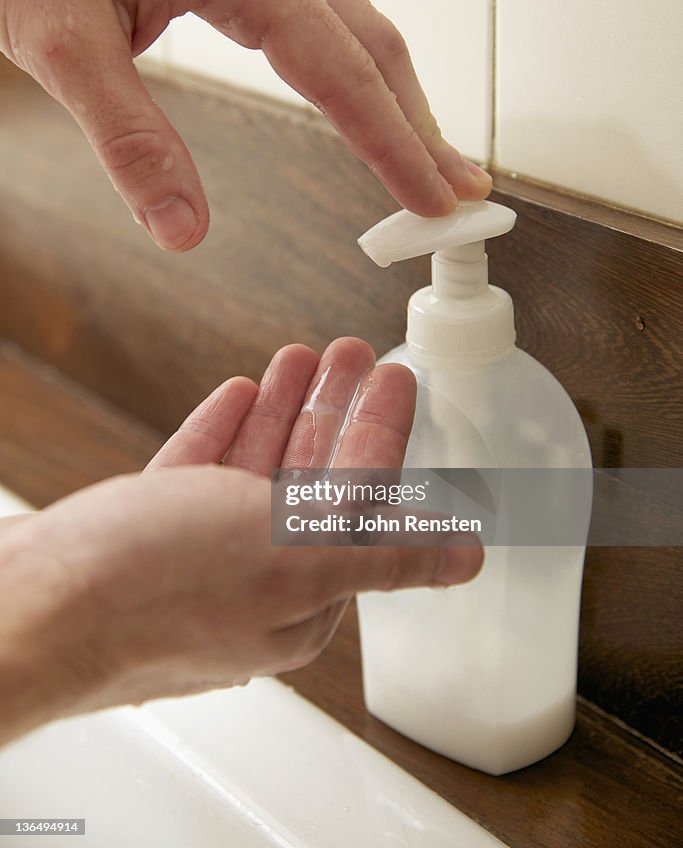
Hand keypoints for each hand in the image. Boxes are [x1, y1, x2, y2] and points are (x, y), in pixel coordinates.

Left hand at [0, 0, 490, 251]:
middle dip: (423, 127)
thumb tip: (183, 226)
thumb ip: (129, 140)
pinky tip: (360, 92)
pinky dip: (357, 63)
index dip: (395, 148)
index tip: (433, 199)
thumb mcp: (59, 42)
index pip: (345, 75)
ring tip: (428, 153)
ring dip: (399, 94)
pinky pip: (324, 7)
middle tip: (458, 190)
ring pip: (357, 22)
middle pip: (376, 45)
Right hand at [0, 338, 481, 743]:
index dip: (381, 431)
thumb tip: (465, 557)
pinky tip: (238, 397)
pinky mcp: (145, 541)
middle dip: (334, 411)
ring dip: (283, 412)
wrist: (26, 607)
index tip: (395, 377)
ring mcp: (196, 560)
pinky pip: (200, 477)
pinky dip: (224, 435)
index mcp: (302, 592)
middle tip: (352, 353)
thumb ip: (385, 554)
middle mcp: (255, 581)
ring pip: (255, 473)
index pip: (363, 499)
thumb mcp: (292, 558)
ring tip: (300, 358)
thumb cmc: (150, 589)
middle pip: (311, 480)